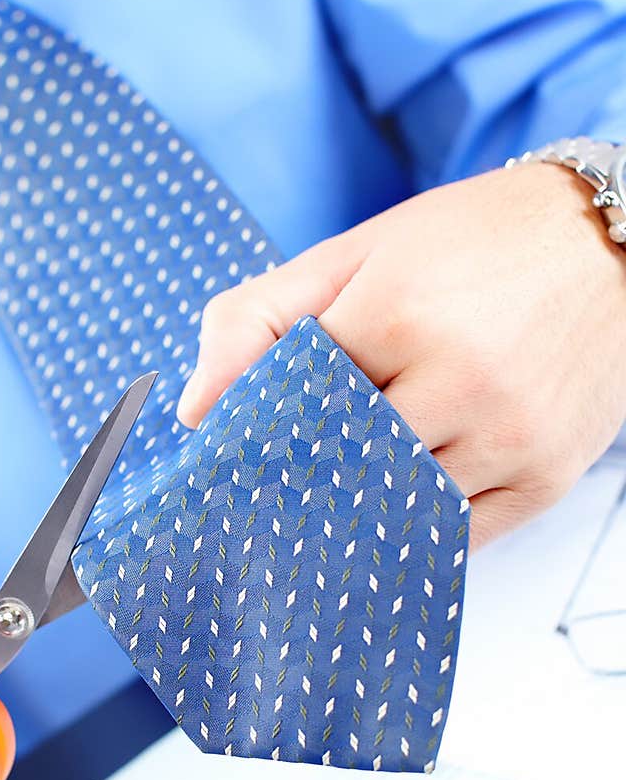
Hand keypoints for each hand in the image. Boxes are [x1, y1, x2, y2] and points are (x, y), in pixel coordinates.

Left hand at [177, 165, 625, 548]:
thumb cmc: (474, 242)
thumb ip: (261, 317)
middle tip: (266, 491)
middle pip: (336, 468)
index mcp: (400, 312)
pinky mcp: (548, 478)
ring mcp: (510, 437)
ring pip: (393, 510)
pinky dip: (412, 528)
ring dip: (354, 506)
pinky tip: (388, 510)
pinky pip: (455, 537)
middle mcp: (462, 381)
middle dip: (299, 476)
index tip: (234, 450)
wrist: (614, 241)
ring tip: (330, 497)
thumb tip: (195, 410)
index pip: (287, 408)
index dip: (258, 429)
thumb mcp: (359, 253)